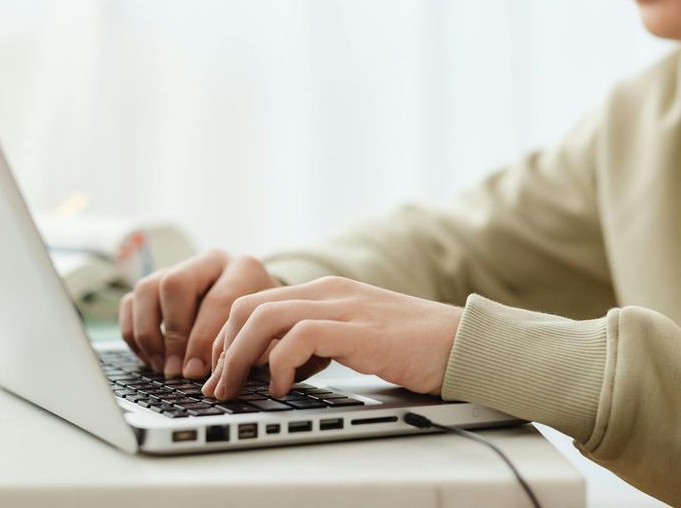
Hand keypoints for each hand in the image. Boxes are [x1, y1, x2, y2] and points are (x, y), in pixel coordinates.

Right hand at [119, 249, 281, 378]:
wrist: (260, 306)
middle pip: (174, 284)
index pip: (216, 300)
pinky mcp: (158, 283)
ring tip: (162, 367)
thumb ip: (246, 349)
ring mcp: (180, 268)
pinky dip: (134, 333)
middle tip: (176, 371)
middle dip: (173, 334)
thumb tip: (216, 379)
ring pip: (147, 288)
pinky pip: (131, 301)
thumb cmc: (263, 325)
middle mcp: (210, 262)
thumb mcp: (266, 333)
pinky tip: (152, 359)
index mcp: (244, 268)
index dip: (202, 341)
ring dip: (149, 334)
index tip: (195, 373)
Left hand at [201, 276, 463, 401]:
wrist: (461, 342)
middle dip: (223, 348)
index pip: (255, 302)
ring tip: (238, 389)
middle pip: (249, 306)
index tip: (221, 373)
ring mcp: (342, 307)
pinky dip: (279, 363)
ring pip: (264, 317)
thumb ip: (318, 343)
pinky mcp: (357, 330)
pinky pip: (300, 337)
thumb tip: (279, 368)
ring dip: (239, 357)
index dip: (228, 338)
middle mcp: (328, 292)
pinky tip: (282, 387)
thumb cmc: (412, 346)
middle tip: (220, 386)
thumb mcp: (354, 337)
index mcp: (325, 291)